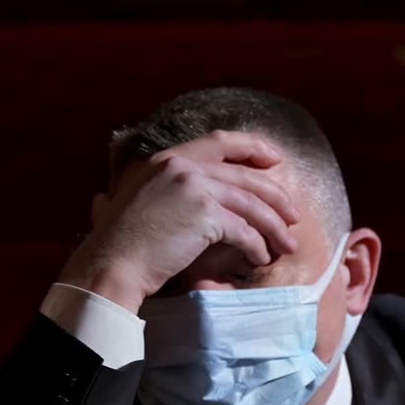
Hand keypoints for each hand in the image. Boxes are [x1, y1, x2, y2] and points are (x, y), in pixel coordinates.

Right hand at [57, 130, 300, 312]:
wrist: (111, 263)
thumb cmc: (122, 242)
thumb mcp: (141, 197)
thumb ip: (167, 187)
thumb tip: (198, 199)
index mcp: (167, 158)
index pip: (219, 141)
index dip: (252, 147)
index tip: (274, 159)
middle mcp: (183, 165)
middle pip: (245, 175)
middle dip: (276, 196)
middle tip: (294, 215)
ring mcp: (195, 188)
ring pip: (251, 204)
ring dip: (274, 226)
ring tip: (287, 245)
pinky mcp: (205, 216)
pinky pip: (243, 230)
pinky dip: (256, 246)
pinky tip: (260, 258)